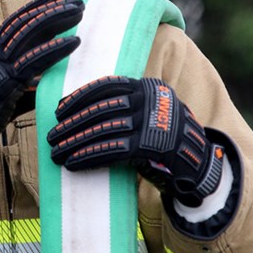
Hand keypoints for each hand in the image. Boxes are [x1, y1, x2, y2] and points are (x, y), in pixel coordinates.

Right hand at [0, 0, 83, 175]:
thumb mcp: (1, 100)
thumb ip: (24, 89)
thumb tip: (46, 84)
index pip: (14, 25)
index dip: (35, 9)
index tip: (55, 0)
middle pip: (23, 23)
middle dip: (50, 9)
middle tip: (75, 2)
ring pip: (29, 34)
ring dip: (56, 20)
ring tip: (78, 12)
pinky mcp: (5, 82)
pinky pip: (33, 61)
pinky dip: (55, 49)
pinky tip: (73, 42)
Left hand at [46, 76, 223, 206]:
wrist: (200, 165)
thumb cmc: (167, 140)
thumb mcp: (152, 112)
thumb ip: (128, 106)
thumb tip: (85, 111)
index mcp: (148, 88)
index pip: (107, 86)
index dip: (80, 97)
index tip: (59, 109)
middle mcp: (149, 102)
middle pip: (101, 110)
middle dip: (72, 123)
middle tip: (52, 135)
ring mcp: (150, 123)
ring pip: (102, 130)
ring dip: (75, 143)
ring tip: (56, 152)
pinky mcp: (148, 147)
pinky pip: (110, 151)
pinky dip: (88, 157)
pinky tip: (72, 163)